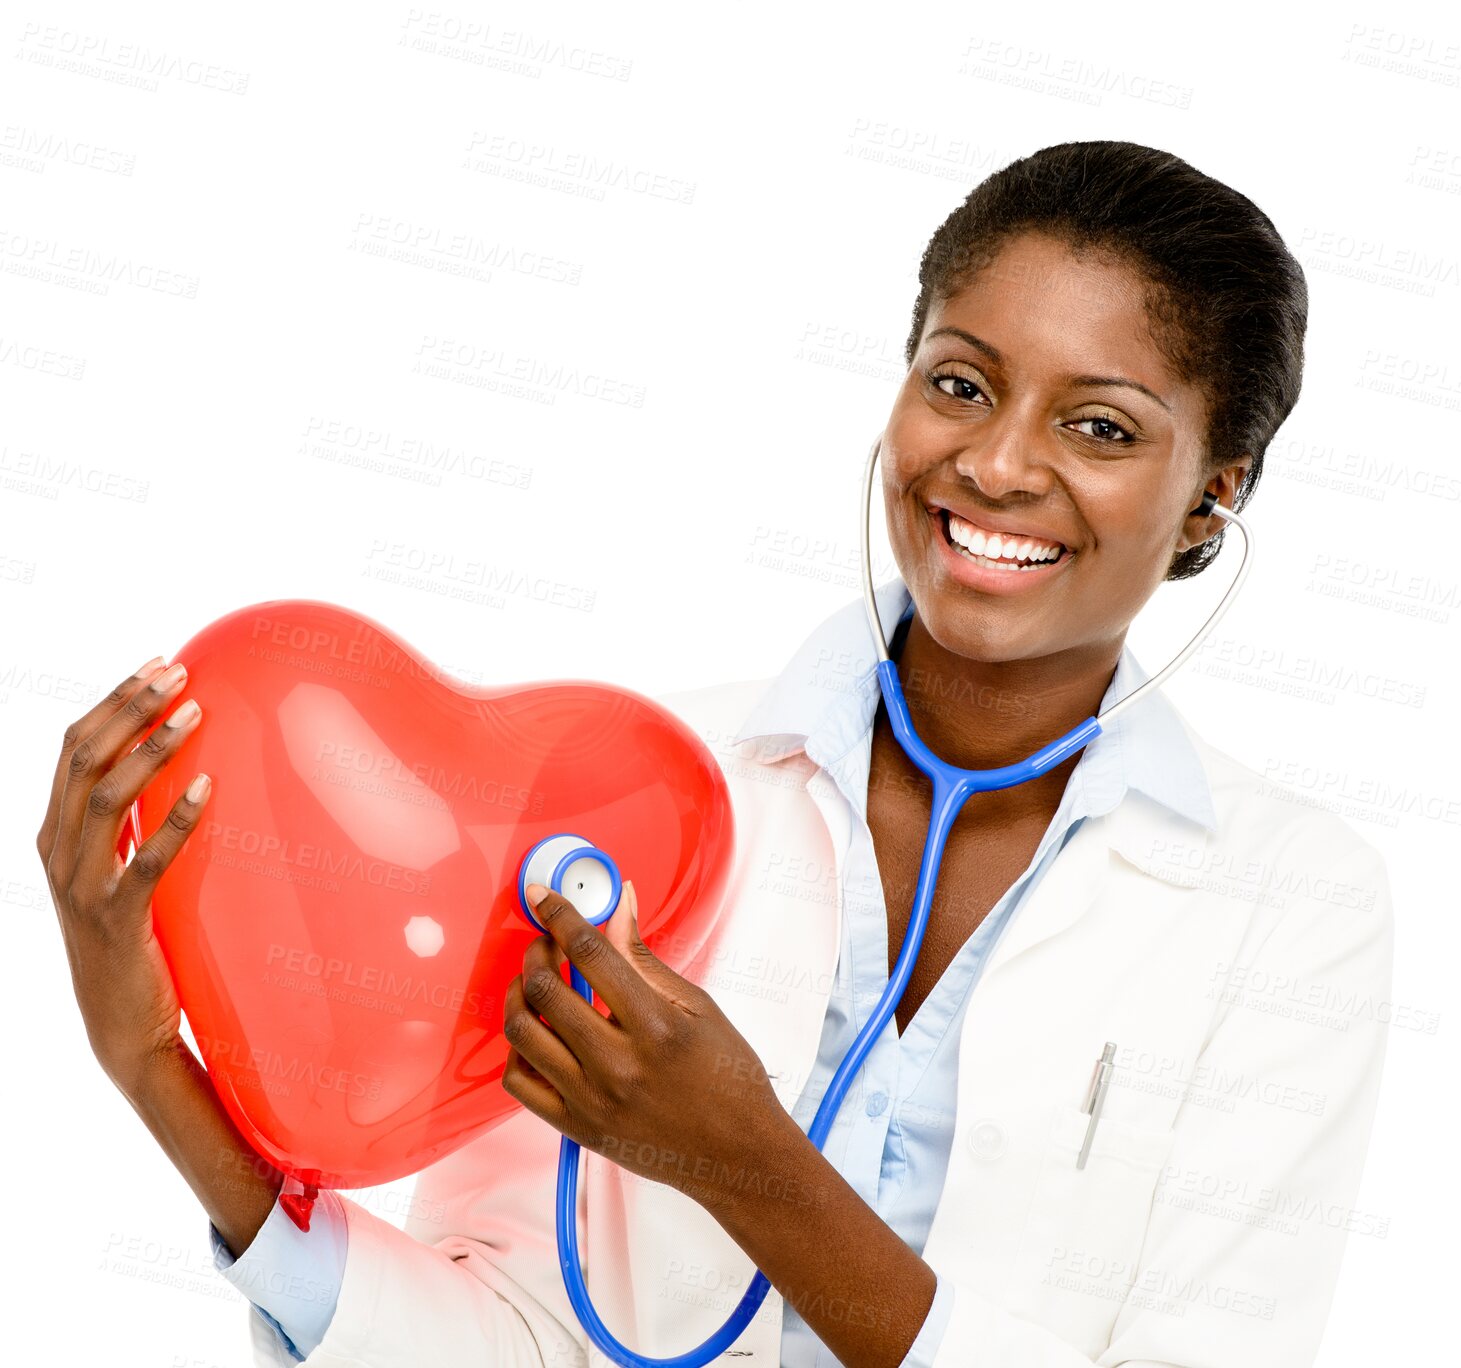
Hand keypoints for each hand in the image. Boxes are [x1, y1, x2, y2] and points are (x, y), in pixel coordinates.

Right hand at [36, 657, 211, 1100]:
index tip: (157, 664)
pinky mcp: (119, 919)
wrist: (122, 1024)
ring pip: (108, 797)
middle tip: (179, 673)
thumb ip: (129, 824)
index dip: (114, 701)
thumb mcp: (118, 870)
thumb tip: (174, 765)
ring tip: (195, 712)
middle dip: (131, 707)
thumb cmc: (131, 938)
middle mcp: (59, 853)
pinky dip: (176, 819)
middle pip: (85, 759)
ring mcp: (83, 887)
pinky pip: (146, 860)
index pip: (73, 748)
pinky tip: (206, 787)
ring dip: (152, 747)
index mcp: (56, 834)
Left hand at [502, 880, 795, 1214]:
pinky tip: (537, 1031)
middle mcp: (618, 1065)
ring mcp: (592, 1100)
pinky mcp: (576, 1129)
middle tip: (547, 941)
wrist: (737, 1156)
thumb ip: (645, 959)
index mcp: (655, 1027)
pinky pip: (520, 1083)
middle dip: (538, 950)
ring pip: (523, 1033)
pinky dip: (517, 1048)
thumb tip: (618, 907)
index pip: (592, 953)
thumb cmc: (728, 1079)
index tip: (545, 895)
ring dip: (520, 994)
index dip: (561, 915)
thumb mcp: (698, 1007)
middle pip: (547, 989)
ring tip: (535, 981)